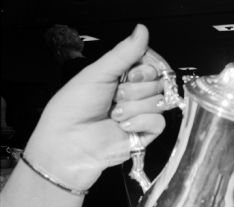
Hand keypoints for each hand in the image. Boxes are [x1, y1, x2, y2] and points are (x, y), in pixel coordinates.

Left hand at [23, 24, 165, 190]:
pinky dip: (141, 121)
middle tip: (116, 96)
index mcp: (122, 76)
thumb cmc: (74, 108)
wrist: (68, 143)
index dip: (146, 67)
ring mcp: (142, 114)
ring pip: (160, 101)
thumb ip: (124, 53)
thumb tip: (142, 30)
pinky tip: (124, 126)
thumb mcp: (97, 73)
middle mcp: (134, 93)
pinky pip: (159, 121)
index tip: (130, 74)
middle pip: (158, 81)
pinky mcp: (146, 134)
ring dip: (135, 106)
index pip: (151, 63)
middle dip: (136, 88)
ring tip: (114, 114)